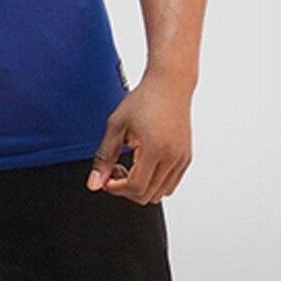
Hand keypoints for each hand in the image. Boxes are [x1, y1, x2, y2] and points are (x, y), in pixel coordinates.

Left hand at [85, 73, 192, 204]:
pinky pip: (170, 184)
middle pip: (147, 196)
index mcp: (154, 149)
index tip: (107, 178)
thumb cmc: (144, 99)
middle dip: (126, 189)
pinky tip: (144, 163)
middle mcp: (172, 157)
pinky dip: (155, 182)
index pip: (135, 187)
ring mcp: (181, 159)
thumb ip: (104, 156)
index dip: (116, 188)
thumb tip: (95, 182)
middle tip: (115, 170)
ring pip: (160, 194)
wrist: (169, 85)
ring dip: (141, 187)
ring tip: (130, 164)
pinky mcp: (186, 158)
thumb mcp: (116, 125)